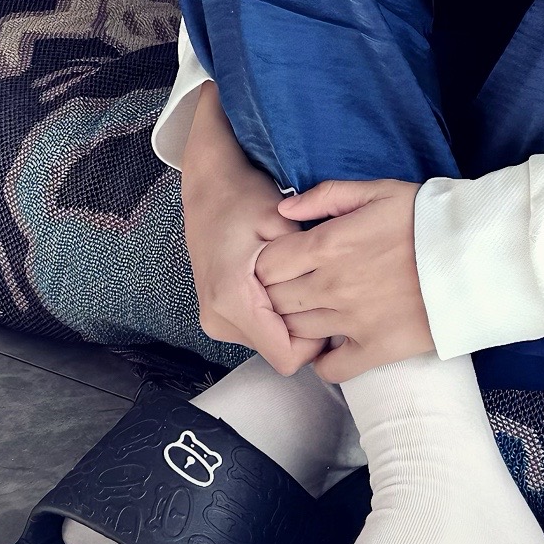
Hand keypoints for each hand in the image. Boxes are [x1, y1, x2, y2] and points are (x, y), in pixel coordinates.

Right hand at [180, 83, 327, 375]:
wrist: (209, 187)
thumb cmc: (244, 198)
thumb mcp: (282, 221)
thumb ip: (304, 260)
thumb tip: (334, 295)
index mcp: (233, 298)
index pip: (286, 356)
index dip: (315, 342)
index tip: (329, 308)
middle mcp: (219, 318)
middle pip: (280, 352)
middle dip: (305, 328)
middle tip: (318, 288)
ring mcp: (215, 320)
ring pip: (270, 343)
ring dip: (290, 320)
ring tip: (298, 280)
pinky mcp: (218, 316)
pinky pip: (259, 331)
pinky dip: (276, 315)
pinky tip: (283, 283)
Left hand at [255, 179, 434, 380]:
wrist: (474, 254)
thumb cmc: (426, 218)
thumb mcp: (378, 190)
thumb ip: (326, 196)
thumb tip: (284, 210)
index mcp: (327, 244)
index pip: (266, 265)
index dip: (266, 263)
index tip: (280, 262)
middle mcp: (331, 286)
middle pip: (275, 300)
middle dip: (275, 294)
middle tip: (293, 286)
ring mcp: (351, 322)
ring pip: (297, 332)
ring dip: (297, 323)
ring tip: (312, 311)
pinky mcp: (374, 349)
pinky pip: (330, 369)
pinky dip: (323, 360)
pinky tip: (332, 343)